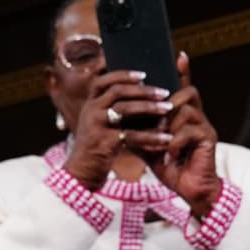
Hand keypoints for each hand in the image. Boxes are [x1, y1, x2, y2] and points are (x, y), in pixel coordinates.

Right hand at [64, 69, 170, 191]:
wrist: (81, 174)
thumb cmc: (96, 148)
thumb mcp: (99, 124)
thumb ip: (112, 110)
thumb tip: (141, 96)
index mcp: (90, 104)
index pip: (103, 81)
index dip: (123, 75)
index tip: (143, 75)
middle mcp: (90, 111)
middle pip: (118, 91)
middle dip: (143, 90)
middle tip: (164, 93)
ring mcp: (96, 125)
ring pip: (125, 109)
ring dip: (150, 107)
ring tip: (168, 108)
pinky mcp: (104, 142)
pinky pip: (132, 135)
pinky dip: (151, 136)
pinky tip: (166, 138)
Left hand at [138, 53, 220, 220]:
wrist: (190, 190)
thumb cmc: (171, 167)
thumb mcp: (150, 145)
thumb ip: (140, 129)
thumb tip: (119, 116)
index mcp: (184, 116)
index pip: (184, 88)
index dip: (183, 72)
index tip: (179, 55)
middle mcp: (197, 116)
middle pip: (186, 93)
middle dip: (167, 104)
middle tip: (156, 121)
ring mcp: (205, 126)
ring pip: (185, 110)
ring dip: (169, 125)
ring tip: (161, 141)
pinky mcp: (209, 139)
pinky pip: (190, 130)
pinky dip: (175, 143)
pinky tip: (169, 155)